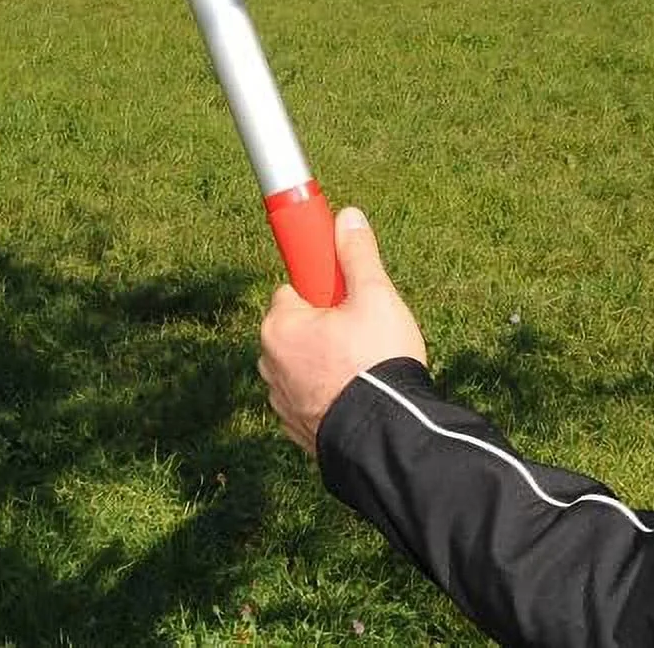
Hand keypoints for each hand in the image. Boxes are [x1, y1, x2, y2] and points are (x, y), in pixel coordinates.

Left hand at [258, 207, 427, 456]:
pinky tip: (354, 396)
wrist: (384, 437)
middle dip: (323, 328)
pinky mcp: (294, 429)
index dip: (322, 291)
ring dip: (321, 363)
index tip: (344, 299)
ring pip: (300, 365)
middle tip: (361, 333)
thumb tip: (348, 217)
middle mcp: (269, 363)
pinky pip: (307, 398)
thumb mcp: (374, 297)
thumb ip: (357, 255)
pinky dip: (325, 394)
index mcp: (280, 326)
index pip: (292, 291)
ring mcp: (279, 400)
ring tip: (362, 368)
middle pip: (295, 329)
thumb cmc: (376, 362)